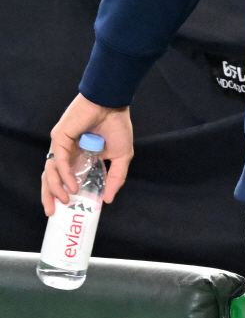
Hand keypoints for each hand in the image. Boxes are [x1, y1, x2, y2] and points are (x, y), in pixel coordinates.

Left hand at [41, 94, 133, 215]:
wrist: (112, 104)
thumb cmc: (117, 126)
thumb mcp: (121, 157)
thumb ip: (115, 178)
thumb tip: (108, 199)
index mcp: (80, 157)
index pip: (66, 178)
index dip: (64, 193)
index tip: (69, 209)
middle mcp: (68, 153)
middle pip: (52, 177)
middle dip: (50, 196)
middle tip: (53, 212)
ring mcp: (61, 146)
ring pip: (51, 171)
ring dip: (56, 188)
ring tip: (66, 200)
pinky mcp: (59, 138)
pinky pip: (58, 160)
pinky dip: (64, 174)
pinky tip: (72, 185)